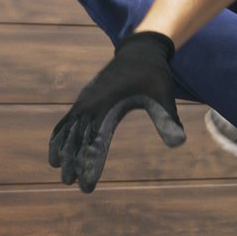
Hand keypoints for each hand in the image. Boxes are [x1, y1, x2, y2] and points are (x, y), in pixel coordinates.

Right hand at [50, 31, 185, 191]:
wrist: (140, 50)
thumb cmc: (153, 74)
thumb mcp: (163, 94)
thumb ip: (167, 119)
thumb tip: (180, 143)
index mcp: (108, 104)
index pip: (95, 141)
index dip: (90, 163)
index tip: (87, 184)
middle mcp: (91, 103)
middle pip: (76, 139)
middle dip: (73, 163)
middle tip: (71, 185)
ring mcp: (85, 101)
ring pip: (68, 132)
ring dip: (63, 153)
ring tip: (63, 176)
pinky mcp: (85, 99)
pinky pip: (66, 121)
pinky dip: (59, 137)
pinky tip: (56, 153)